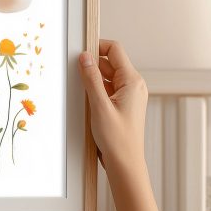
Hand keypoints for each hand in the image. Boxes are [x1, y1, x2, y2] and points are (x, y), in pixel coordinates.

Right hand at [78, 39, 147, 175]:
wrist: (125, 164)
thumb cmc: (117, 140)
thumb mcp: (100, 106)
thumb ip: (91, 79)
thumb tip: (85, 57)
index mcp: (133, 81)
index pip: (115, 50)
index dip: (97, 46)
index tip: (80, 52)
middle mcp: (134, 85)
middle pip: (110, 62)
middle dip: (92, 65)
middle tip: (76, 73)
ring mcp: (129, 95)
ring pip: (108, 76)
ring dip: (94, 79)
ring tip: (83, 92)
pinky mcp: (123, 105)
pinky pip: (108, 89)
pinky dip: (97, 91)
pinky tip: (88, 101)